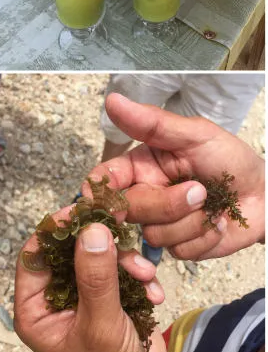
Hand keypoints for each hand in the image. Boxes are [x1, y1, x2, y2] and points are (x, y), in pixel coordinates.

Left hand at [15, 219, 193, 351]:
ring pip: (96, 256)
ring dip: (124, 261)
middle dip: (96, 240)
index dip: (52, 231)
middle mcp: (54, 297)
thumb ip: (95, 278)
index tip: (75, 211)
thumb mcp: (100, 324)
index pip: (34, 258)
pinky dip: (137, 275)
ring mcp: (81, 293)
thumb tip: (91, 232)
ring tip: (144, 274)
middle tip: (115, 219)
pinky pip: (117, 269)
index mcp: (36, 308)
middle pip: (67, 251)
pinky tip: (153, 292)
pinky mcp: (106, 293)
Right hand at [87, 94, 264, 260]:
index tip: (111, 197)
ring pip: (153, 235)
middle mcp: (144, 195)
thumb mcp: (194, 134)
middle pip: (129, 210)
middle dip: (167, 204)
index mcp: (139, 167)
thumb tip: (112, 100)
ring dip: (191, 222)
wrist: (265, 194)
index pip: (104, 180)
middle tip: (199, 190)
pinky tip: (217, 224)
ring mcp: (160, 224)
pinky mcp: (180, 247)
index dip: (100, 191)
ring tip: (212, 206)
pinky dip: (204, 238)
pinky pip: (179, 251)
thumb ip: (151, 122)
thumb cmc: (229, 158)